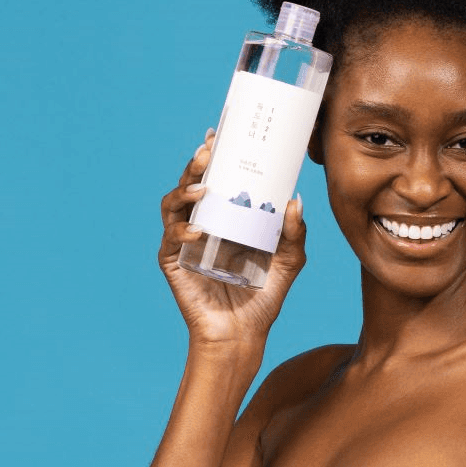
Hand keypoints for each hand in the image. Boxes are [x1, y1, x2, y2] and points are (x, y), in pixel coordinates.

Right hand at [158, 131, 306, 348]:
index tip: (220, 133)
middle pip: (190, 184)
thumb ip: (293, 233)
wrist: (243, 333)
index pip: (217, 179)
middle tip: (210, 150)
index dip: (215, 155)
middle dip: (197, 164)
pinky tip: (198, 229)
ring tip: (203, 186)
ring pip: (172, 205)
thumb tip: (294, 200)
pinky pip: (171, 240)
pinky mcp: (173, 263)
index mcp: (225, 217)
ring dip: (184, 190)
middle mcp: (201, 224)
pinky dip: (182, 230)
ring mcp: (184, 243)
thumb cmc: (263, 296)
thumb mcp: (289, 261)